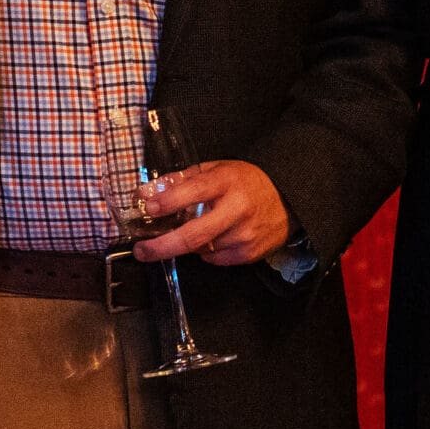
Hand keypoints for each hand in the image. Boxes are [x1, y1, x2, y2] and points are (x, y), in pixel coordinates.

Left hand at [132, 159, 290, 266]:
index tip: (146, 208)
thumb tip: (146, 193)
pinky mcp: (248, 254)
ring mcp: (244, 235)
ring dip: (186, 244)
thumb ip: (182, 180)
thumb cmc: (246, 182)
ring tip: (190, 232)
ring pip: (200, 249)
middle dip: (162, 246)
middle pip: (193, 235)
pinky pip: (213, 258)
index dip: (168, 201)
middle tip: (141, 251)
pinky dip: (205, 251)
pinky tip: (213, 237)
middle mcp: (237, 209)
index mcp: (228, 182)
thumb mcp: (217, 170)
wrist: (287, 201)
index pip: (194, 191)